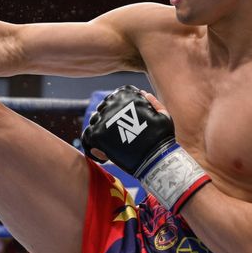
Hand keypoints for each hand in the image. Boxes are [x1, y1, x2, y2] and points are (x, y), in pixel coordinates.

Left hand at [81, 85, 209, 211]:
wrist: (155, 159)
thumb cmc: (161, 138)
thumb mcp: (163, 116)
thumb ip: (153, 104)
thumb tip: (143, 93)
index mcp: (127, 97)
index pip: (115, 97)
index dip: (116, 108)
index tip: (120, 119)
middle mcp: (113, 105)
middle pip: (103, 108)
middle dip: (107, 119)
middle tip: (115, 133)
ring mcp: (104, 119)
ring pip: (94, 120)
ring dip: (99, 129)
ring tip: (108, 142)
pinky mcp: (97, 134)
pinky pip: (88, 135)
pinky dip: (91, 143)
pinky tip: (101, 151)